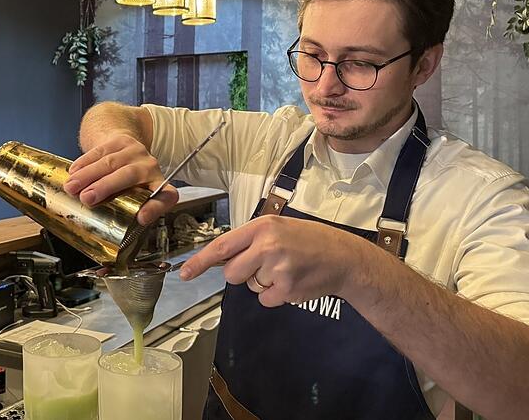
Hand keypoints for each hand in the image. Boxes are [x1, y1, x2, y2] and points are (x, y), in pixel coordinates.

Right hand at [63, 133, 178, 225]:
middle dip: (105, 187)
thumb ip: (125, 209)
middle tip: (86, 199)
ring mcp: (136, 151)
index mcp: (160, 187)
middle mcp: (151, 168)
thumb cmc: (128, 183)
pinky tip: (73, 172)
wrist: (125, 151)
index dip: (153, 209)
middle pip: (130, 175)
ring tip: (72, 187)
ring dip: (88, 175)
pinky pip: (100, 151)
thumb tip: (102, 226)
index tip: (141, 218)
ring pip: (110, 162)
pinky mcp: (121, 141)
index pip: (165, 198)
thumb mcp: (133, 198)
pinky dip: (84, 163)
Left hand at [179, 214, 366, 306]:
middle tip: (264, 265)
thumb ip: (250, 240)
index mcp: (262, 227)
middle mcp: (267, 246)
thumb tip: (222, 258)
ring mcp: (277, 269)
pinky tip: (292, 281)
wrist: (343, 257)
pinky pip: (266, 299)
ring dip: (263, 283)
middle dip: (243, 273)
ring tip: (286, 269)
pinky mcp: (287, 289)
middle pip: (232, 273)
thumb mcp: (279, 228)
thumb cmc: (309, 241)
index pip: (222, 246)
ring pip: (250, 286)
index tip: (185, 273)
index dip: (200, 261)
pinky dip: (276, 295)